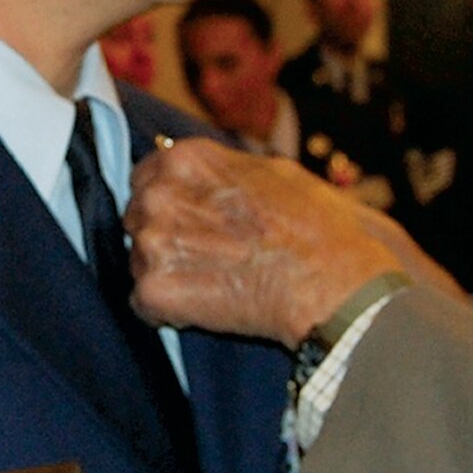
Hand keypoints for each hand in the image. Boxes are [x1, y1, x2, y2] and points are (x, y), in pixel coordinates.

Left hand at [127, 139, 453, 344]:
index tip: (190, 222)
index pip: (146, 176)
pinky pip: (145, 306)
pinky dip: (170, 313)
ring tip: (216, 286)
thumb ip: (228, 172)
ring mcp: (153, 243)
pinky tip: (207, 310)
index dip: (171, 202)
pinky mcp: (155, 291)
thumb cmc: (319, 229)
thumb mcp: (277, 172)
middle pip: (137, 219)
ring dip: (168, 276)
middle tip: (208, 259)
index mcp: (187, 159)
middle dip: (165, 238)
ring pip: (140, 262)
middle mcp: (160, 194)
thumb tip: (213, 177)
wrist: (334, 284)